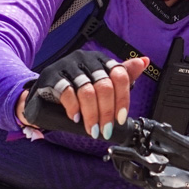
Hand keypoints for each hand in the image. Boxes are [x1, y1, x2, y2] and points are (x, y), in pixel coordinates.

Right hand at [16, 50, 150, 139]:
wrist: (45, 90)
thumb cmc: (76, 86)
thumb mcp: (101, 81)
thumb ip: (122, 75)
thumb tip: (144, 61)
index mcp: (101, 60)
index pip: (120, 76)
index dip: (123, 99)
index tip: (121, 119)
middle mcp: (86, 59)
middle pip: (105, 86)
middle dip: (106, 112)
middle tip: (105, 129)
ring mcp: (68, 66)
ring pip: (87, 91)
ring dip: (92, 115)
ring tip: (92, 129)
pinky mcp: (52, 75)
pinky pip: (67, 92)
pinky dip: (74, 108)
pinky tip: (76, 118)